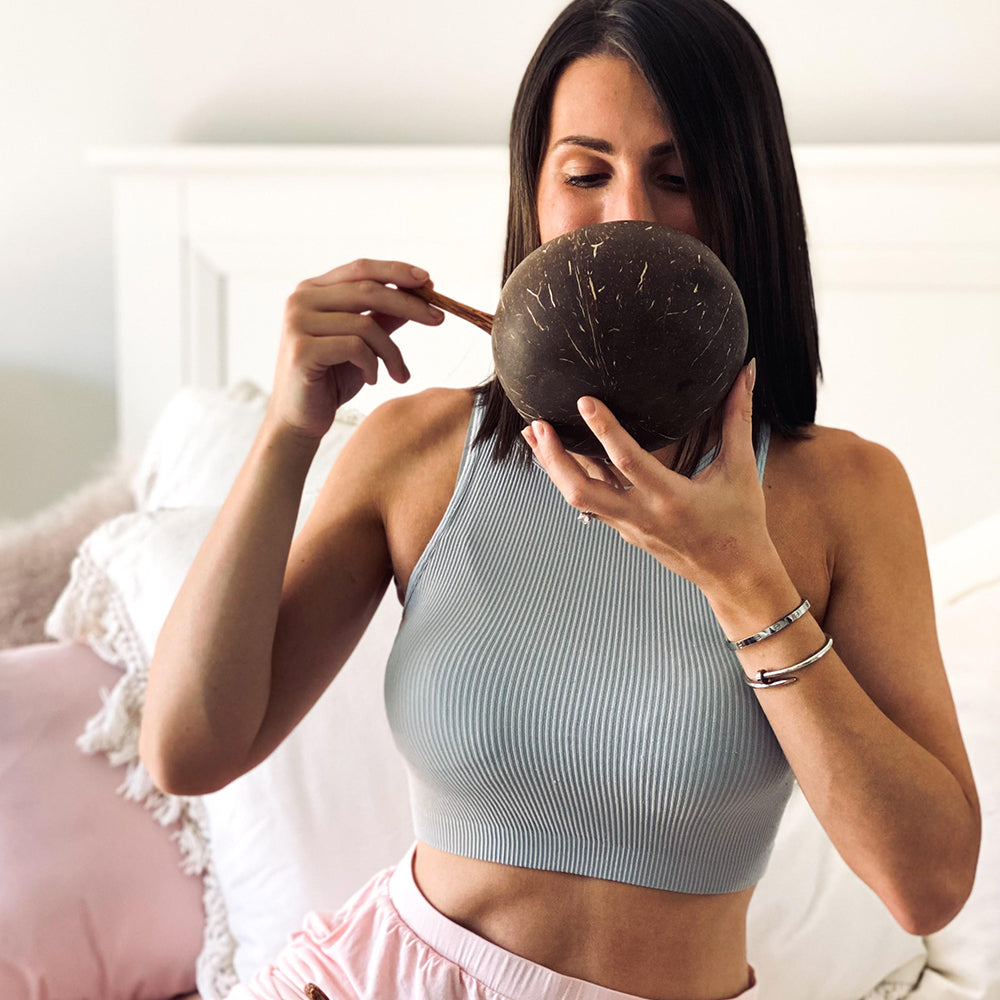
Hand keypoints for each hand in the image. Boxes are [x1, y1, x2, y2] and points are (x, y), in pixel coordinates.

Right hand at [266, 258, 444, 440]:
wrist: (299, 420)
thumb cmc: (330, 380)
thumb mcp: (363, 344)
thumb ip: (382, 318)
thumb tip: (417, 294)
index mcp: (313, 290)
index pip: (361, 268)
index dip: (396, 272)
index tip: (429, 281)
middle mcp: (300, 300)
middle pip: (368, 290)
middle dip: (410, 304)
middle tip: (438, 319)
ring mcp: (298, 323)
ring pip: (366, 324)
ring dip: (392, 352)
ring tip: (399, 373)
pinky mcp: (302, 349)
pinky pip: (355, 348)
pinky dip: (373, 365)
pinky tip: (372, 379)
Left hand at [522, 361, 779, 596]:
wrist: (733, 575)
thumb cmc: (740, 521)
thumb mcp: (741, 467)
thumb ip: (738, 417)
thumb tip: (745, 372)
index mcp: (671, 497)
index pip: (627, 461)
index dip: (603, 429)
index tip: (584, 401)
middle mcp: (642, 515)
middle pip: (581, 490)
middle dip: (554, 457)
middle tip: (537, 424)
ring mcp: (628, 526)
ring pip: (578, 498)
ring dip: (553, 467)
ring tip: (535, 434)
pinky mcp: (624, 530)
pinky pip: (591, 502)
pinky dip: (572, 477)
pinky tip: (559, 456)